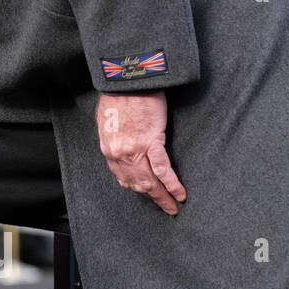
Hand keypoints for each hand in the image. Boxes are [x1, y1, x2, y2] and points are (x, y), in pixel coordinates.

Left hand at [95, 91, 185, 214]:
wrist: (127, 80)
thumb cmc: (121, 96)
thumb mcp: (111, 121)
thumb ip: (118, 138)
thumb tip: (127, 147)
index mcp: (109, 148)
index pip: (122, 175)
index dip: (137, 187)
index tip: (146, 194)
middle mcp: (118, 153)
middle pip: (136, 182)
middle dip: (152, 197)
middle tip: (165, 208)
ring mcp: (134, 150)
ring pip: (149, 180)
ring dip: (163, 196)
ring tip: (173, 206)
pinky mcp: (151, 141)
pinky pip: (163, 169)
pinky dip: (172, 184)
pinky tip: (180, 194)